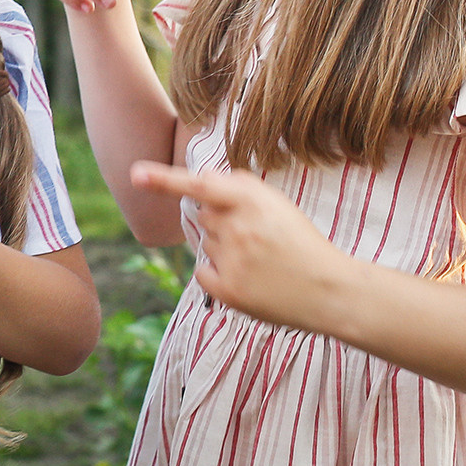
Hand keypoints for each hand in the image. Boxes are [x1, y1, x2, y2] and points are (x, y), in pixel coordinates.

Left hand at [129, 161, 350, 332]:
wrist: (330, 290)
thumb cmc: (300, 243)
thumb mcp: (279, 205)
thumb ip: (240, 189)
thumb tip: (200, 179)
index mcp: (253, 202)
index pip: (202, 186)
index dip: (165, 179)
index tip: (136, 174)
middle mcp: (238, 229)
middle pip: (204, 217)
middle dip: (222, 223)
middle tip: (256, 238)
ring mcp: (232, 261)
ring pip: (205, 244)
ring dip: (224, 248)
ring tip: (260, 261)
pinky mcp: (228, 291)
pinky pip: (202, 271)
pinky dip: (216, 274)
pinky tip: (247, 278)